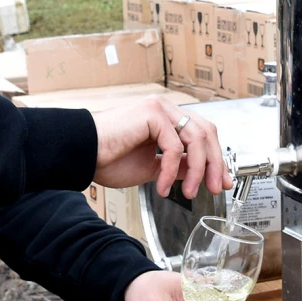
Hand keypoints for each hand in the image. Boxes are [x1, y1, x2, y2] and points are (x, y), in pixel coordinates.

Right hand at [91, 96, 231, 198]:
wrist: (81, 154)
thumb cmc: (107, 158)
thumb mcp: (151, 168)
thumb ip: (176, 166)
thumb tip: (197, 172)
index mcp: (166, 119)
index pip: (202, 134)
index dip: (215, 158)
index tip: (220, 181)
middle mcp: (165, 109)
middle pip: (207, 133)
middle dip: (213, 164)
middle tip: (212, 188)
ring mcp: (159, 108)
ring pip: (196, 138)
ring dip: (197, 170)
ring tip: (188, 192)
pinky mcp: (151, 113)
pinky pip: (174, 145)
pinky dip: (171, 170)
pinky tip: (162, 186)